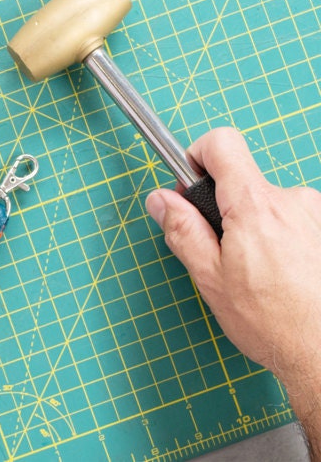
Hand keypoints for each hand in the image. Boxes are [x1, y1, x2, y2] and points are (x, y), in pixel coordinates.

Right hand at [146, 127, 320, 456]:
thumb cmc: (272, 322)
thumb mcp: (210, 278)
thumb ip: (183, 230)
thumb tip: (160, 199)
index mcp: (254, 207)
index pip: (222, 144)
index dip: (196, 156)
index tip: (189, 184)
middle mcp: (291, 201)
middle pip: (243, 183)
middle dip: (225, 210)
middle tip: (222, 254)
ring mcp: (316, 214)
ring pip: (268, 206)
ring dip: (254, 229)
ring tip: (257, 274)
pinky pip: (293, 221)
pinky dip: (280, 240)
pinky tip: (282, 276)